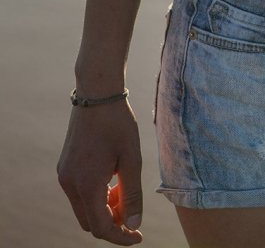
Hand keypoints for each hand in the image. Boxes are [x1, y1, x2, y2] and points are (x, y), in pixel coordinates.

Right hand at [57, 99, 143, 243]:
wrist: (97, 94)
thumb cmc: (118, 124)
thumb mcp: (131, 158)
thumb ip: (132, 194)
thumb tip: (133, 225)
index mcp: (87, 185)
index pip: (101, 227)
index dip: (120, 237)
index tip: (138, 236)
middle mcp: (70, 184)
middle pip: (90, 222)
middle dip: (113, 223)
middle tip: (133, 212)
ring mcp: (64, 176)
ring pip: (84, 208)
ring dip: (104, 209)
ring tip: (124, 191)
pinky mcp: (65, 167)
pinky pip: (79, 193)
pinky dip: (96, 196)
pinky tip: (112, 180)